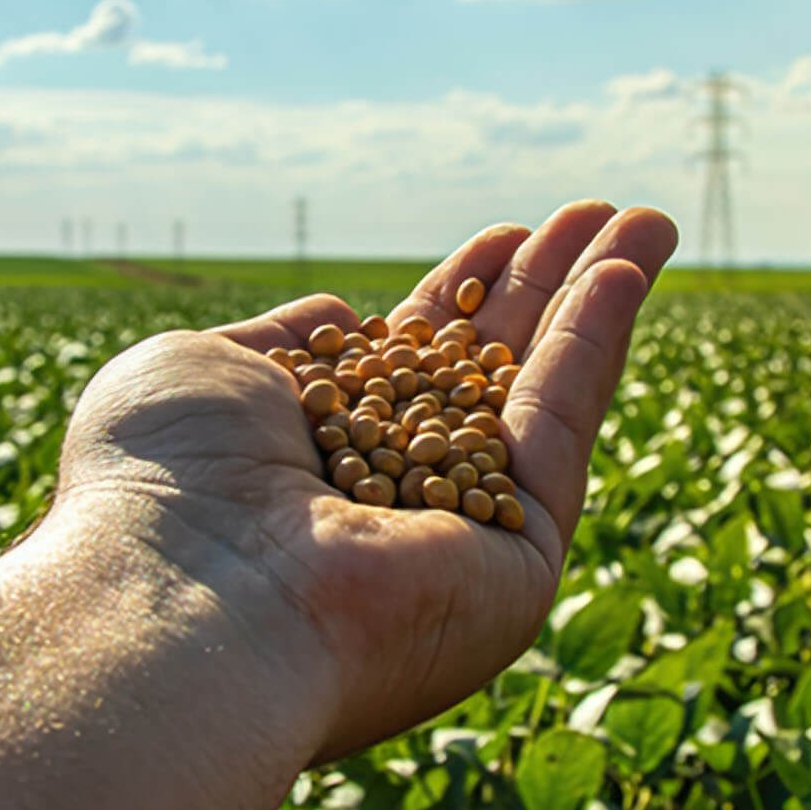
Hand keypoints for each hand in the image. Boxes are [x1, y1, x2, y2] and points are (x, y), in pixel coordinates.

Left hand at [47, 201, 676, 760]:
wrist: (185, 596)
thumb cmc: (162, 485)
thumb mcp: (202, 371)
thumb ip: (286, 342)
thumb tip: (342, 316)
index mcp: (316, 466)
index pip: (407, 369)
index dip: (460, 299)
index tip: (504, 237)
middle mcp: (393, 504)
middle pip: (489, 375)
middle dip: (545, 291)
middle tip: (598, 213)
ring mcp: (461, 535)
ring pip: (543, 397)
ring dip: (597, 302)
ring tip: (648, 220)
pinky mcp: (519, 560)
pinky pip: (562, 434)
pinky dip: (595, 349)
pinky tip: (622, 270)